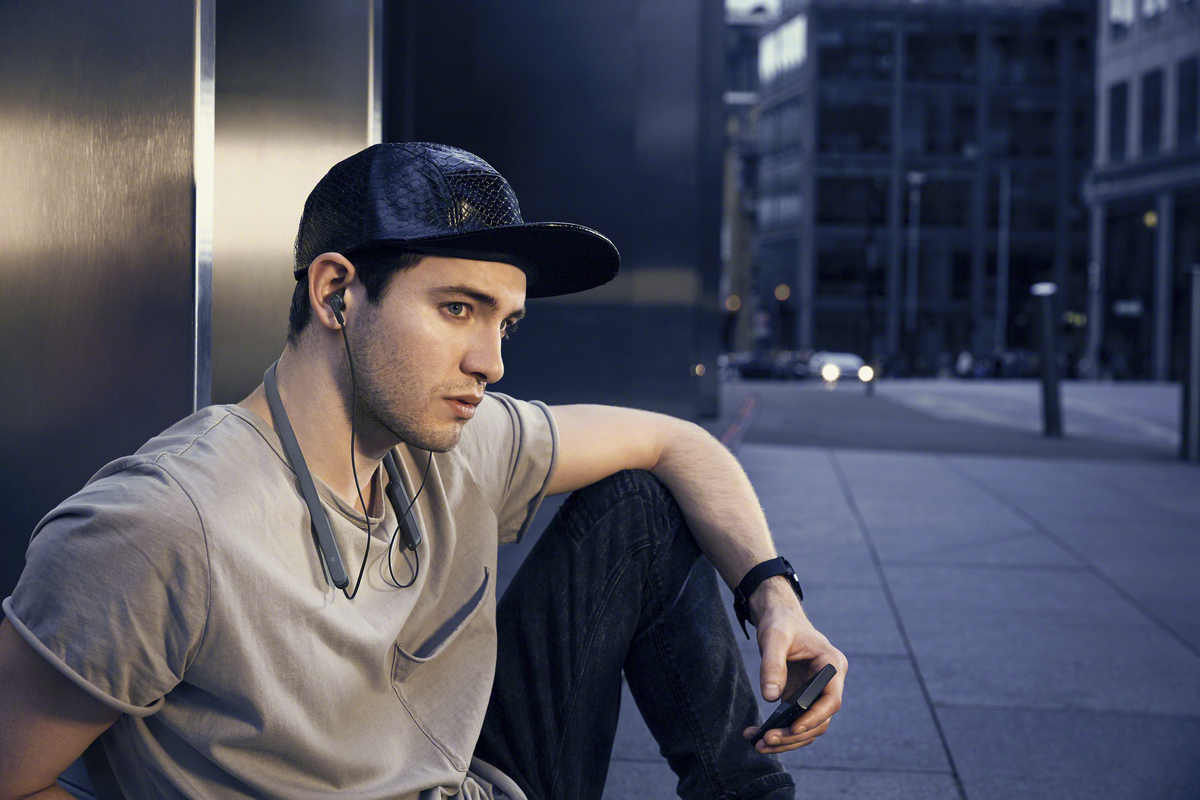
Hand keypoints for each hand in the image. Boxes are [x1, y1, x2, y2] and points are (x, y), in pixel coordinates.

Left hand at [740, 581, 847, 754]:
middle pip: (820, 720)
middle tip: (767, 740)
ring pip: (809, 728)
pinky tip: (756, 736)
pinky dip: (779, 733)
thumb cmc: (781, 623)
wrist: (779, 619)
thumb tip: (770, 698)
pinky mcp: (801, 701)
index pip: (831, 699)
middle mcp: (829, 683)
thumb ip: (772, 664)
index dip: (815, 716)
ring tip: (759, 745)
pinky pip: (795, 723)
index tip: (793, 727)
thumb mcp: (774, 637)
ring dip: (787, 740)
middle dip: (794, 734)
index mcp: (831, 665)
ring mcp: (816, 694)